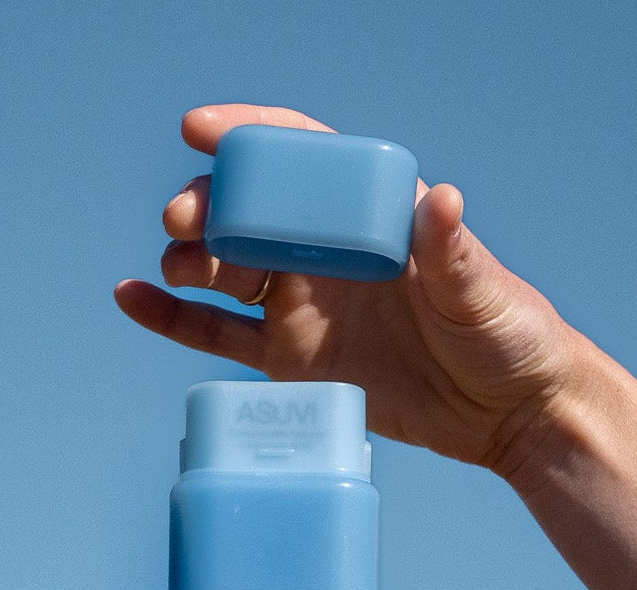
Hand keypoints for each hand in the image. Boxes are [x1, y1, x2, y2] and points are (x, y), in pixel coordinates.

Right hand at [113, 104, 593, 471]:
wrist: (506, 412)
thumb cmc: (507, 335)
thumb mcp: (482, 291)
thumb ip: (453, 252)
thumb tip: (442, 199)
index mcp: (371, 216)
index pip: (302, 161)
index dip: (251, 139)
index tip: (202, 129)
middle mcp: (328, 251)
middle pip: (251, 213)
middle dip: (208, 205)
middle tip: (183, 216)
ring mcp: (303, 303)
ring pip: (224, 267)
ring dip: (188, 257)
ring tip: (173, 263)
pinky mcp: (288, 359)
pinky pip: (215, 332)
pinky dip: (170, 316)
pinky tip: (129, 297)